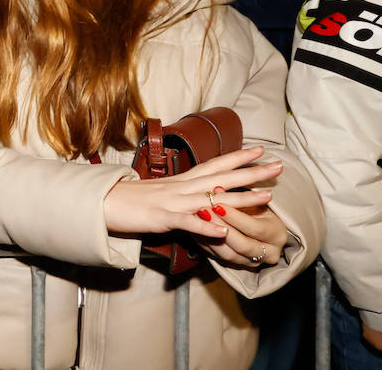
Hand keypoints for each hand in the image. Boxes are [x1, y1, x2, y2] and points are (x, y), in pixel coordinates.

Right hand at [103, 147, 280, 242]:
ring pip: (212, 199)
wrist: (103, 202)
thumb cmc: (129, 200)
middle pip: (222, 178)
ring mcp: (173, 202)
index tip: (261, 150)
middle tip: (279, 166)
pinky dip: (206, 227)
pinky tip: (224, 231)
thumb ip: (181, 197)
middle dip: (252, 172)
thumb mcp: (160, 195)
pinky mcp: (162, 218)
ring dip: (241, 199)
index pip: (215, 166)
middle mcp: (181, 188)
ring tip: (267, 197)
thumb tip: (198, 200)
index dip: (238, 158)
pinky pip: (187, 223)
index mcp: (181, 182)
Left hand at [194, 198, 289, 268]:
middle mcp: (268, 253)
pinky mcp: (234, 265)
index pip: (256, 229)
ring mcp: (250, 262)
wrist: (257, 226)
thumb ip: (240, 199)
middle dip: (221, 227)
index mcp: (277, 235)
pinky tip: (192, 227)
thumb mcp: (255, 202)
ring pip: (228, 254)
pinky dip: (204, 242)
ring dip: (209, 235)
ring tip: (196, 218)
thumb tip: (217, 188)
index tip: (218, 203)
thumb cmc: (257, 208)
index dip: (236, 217)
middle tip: (203, 211)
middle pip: (243, 245)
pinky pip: (216, 257)